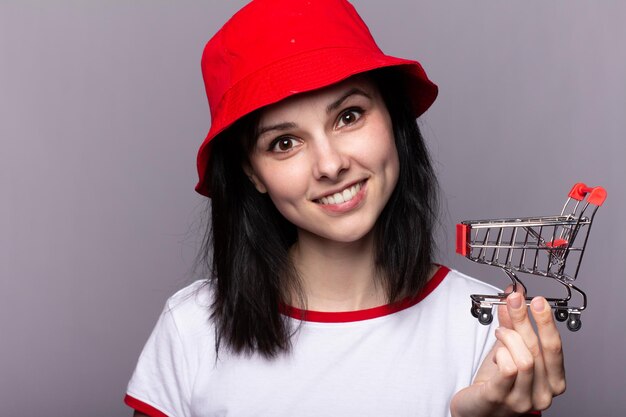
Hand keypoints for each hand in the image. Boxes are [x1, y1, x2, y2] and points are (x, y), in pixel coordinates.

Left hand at [450, 291, 565, 416]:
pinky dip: (500, 354)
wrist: (476, 410)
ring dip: (509, 338)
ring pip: (524, 359)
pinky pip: (507, 369)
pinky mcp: (501, 399)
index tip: (536, 301)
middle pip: (538, 349)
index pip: (555, 347)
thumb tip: (515, 297)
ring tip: (499, 334)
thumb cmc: (496, 383)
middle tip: (513, 301)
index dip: (545, 321)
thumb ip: (513, 325)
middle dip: (524, 320)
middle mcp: (543, 394)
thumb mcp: (509, 350)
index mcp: (553, 381)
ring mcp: (523, 400)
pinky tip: (495, 354)